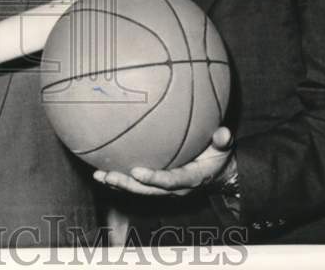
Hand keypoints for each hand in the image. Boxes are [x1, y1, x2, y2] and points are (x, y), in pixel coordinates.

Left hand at [94, 127, 233, 196]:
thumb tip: (223, 133)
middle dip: (128, 185)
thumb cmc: (218, 157)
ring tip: (99, 175)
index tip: (137, 172)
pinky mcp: (158, 185)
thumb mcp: (224, 149)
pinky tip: (104, 170)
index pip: (171, 181)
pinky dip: (121, 180)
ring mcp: (165, 189)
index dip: (154, 178)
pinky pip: (138, 185)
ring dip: (119, 184)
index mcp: (191, 179)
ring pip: (140, 190)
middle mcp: (175, 188)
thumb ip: (223, 141)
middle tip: (109, 176)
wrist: (217, 174)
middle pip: (148, 190)